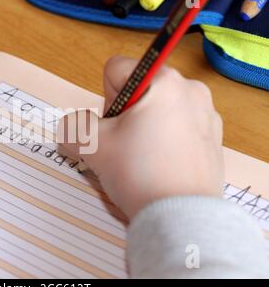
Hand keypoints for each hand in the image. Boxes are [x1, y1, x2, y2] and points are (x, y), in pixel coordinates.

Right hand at [58, 56, 223, 219]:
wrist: (181, 216)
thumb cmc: (138, 172)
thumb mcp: (93, 146)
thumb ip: (73, 126)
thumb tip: (73, 126)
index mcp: (162, 80)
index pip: (115, 70)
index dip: (105, 99)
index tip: (115, 127)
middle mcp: (190, 88)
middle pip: (138, 89)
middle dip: (125, 114)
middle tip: (126, 145)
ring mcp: (206, 112)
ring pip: (158, 109)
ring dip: (145, 126)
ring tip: (145, 158)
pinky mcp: (213, 136)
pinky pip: (178, 126)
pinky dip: (166, 139)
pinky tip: (162, 164)